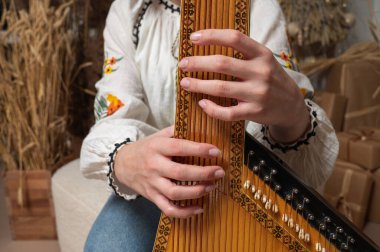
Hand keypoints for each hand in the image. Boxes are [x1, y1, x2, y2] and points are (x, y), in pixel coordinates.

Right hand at [114, 126, 224, 217]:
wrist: (122, 163)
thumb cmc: (147, 148)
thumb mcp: (159, 135)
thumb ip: (177, 131)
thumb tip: (201, 125)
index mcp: (157, 147)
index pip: (179, 147)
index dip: (198, 150)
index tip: (216, 151)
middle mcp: (154, 166)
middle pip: (179, 172)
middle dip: (203, 173)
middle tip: (219, 172)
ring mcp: (152, 183)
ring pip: (175, 193)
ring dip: (196, 192)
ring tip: (212, 187)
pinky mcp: (152, 197)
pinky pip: (168, 209)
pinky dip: (184, 212)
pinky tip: (199, 209)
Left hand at [179, 29, 309, 142]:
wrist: (292, 105)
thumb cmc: (271, 79)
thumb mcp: (264, 60)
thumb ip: (242, 54)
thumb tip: (208, 48)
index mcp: (262, 54)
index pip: (234, 38)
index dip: (211, 36)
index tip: (193, 38)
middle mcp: (261, 72)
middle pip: (222, 64)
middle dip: (197, 63)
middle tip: (183, 64)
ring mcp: (258, 93)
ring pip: (220, 88)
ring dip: (198, 84)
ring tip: (185, 83)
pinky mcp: (254, 112)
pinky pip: (227, 112)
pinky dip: (211, 109)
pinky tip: (202, 103)